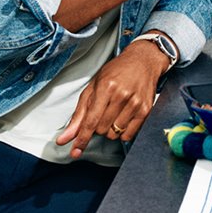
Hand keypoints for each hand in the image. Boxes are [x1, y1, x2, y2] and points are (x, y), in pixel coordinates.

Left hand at [56, 40, 166, 157]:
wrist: (143, 61)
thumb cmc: (116, 72)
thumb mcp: (93, 87)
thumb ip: (79, 114)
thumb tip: (66, 137)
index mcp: (106, 87)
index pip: (91, 120)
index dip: (82, 138)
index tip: (75, 151)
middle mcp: (122, 95)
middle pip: (102, 129)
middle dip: (98, 125)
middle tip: (103, 111)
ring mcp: (136, 103)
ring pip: (114, 134)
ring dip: (110, 129)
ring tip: (115, 112)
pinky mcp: (146, 110)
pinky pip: (128, 135)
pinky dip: (122, 132)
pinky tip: (123, 117)